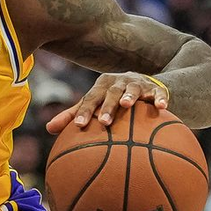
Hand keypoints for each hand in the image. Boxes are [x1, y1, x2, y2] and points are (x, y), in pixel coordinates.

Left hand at [46, 73, 169, 134]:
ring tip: (127, 106)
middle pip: (110, 93)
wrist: (139, 83)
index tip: (78, 125)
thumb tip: (48, 128)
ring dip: (130, 96)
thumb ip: (72, 115)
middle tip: (103, 122)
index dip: (83, 111)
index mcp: (100, 86)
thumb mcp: (93, 103)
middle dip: (106, 107)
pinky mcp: (155, 87)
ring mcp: (137, 84)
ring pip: (132, 89)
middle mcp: (118, 82)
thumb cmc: (109, 98)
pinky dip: (160, 98)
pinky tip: (162, 107)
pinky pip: (159, 92)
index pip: (89, 99)